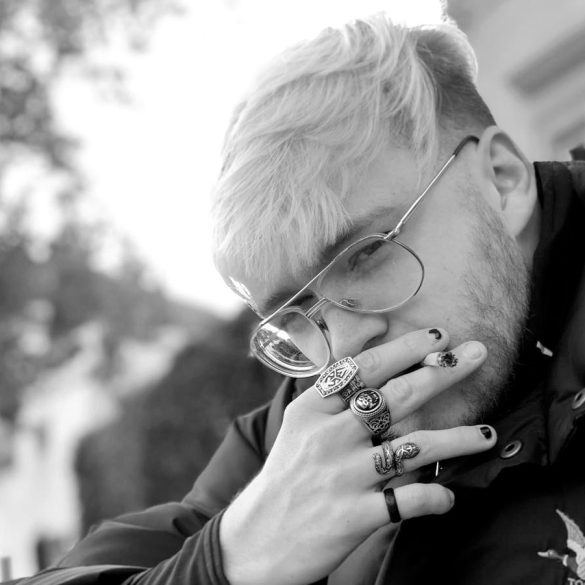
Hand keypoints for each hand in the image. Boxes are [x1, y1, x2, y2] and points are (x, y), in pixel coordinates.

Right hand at [219, 328, 495, 584]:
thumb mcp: (300, 427)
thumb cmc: (287, 475)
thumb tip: (381, 374)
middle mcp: (329, 436)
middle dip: (442, 372)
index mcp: (313, 408)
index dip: (405, 349)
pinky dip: (435, 496)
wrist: (258, 538)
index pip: (364, 368)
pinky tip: (449, 495)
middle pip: (396, 396)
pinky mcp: (354, 516)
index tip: (437, 336)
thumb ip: (334, 400)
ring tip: (488, 434)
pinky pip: (408, 501)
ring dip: (458, 439)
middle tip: (477, 354)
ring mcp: (343, 475)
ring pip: (414, 447)